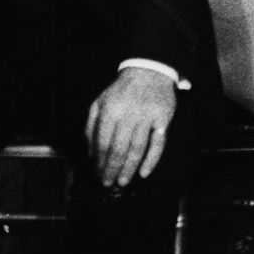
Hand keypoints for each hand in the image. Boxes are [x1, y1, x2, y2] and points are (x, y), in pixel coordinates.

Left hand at [86, 68, 178, 189]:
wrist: (148, 70)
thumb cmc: (121, 91)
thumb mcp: (99, 102)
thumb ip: (91, 127)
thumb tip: (90, 154)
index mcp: (110, 110)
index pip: (103, 142)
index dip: (99, 161)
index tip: (97, 173)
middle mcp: (129, 114)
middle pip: (119, 148)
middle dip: (112, 169)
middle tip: (108, 183)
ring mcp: (147, 117)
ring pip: (137, 148)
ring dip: (129, 168)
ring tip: (123, 182)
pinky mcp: (163, 119)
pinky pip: (158, 143)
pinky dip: (151, 160)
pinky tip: (144, 173)